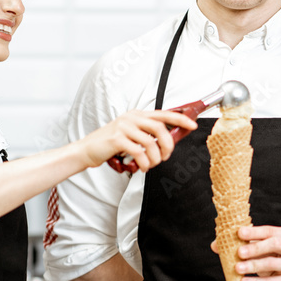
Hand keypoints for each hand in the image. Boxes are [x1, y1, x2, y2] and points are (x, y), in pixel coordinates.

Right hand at [77, 110, 196, 170]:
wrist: (87, 150)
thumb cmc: (111, 144)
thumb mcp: (130, 134)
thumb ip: (147, 134)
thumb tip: (168, 142)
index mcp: (137, 115)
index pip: (164, 114)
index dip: (181, 119)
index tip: (192, 125)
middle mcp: (131, 118)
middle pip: (160, 128)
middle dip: (168, 145)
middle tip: (166, 156)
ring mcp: (123, 127)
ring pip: (150, 143)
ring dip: (155, 158)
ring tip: (151, 164)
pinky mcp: (117, 139)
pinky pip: (138, 152)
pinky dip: (144, 162)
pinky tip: (142, 167)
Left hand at [212, 226, 280, 280]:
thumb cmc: (275, 260)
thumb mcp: (262, 250)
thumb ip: (242, 244)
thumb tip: (216, 245)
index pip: (271, 231)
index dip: (254, 232)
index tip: (239, 233)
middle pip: (276, 244)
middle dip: (255, 247)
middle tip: (239, 252)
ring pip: (273, 263)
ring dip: (253, 265)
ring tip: (237, 268)